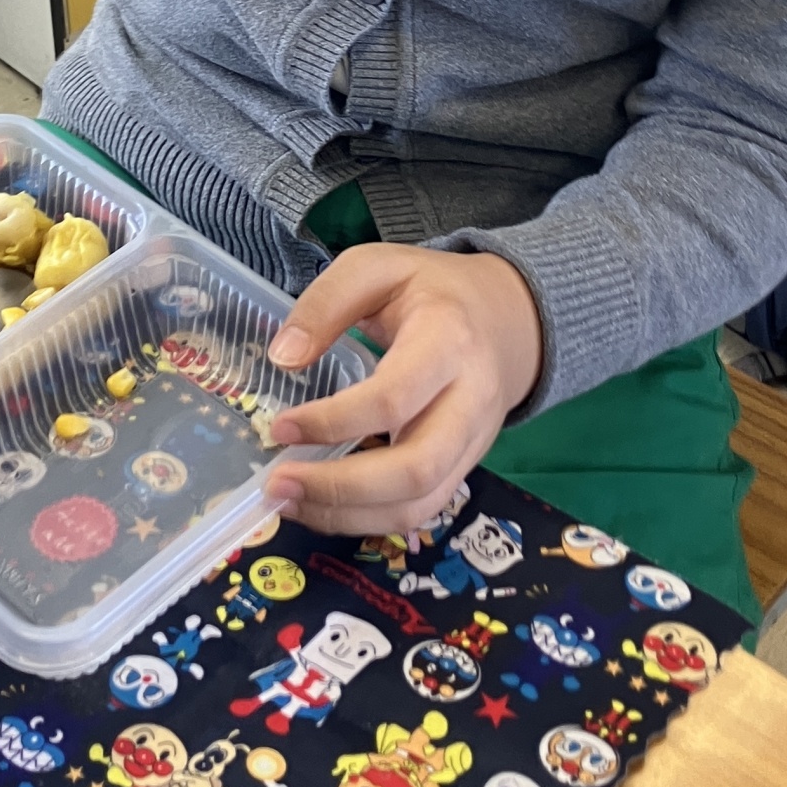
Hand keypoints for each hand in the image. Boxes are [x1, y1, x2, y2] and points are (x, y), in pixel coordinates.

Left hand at [261, 245, 541, 534]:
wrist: (507, 318)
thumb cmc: (432, 290)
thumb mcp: (378, 267)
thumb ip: (326, 303)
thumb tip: (282, 357)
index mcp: (448, 341)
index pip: (393, 398)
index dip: (333, 421)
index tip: (280, 426)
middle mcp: (470, 401)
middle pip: (415, 468)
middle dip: (340, 489)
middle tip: (278, 484)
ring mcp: (473, 443)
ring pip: (419, 503)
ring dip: (348, 515)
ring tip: (288, 503)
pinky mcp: (464, 468)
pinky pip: (421, 511)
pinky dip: (367, 520)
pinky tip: (321, 507)